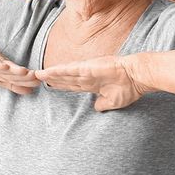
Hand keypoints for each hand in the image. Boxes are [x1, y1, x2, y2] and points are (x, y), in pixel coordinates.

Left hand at [35, 55, 151, 110]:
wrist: (136, 77)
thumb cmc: (128, 88)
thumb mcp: (112, 101)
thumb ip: (102, 104)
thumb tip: (95, 107)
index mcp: (93, 84)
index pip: (73, 85)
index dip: (61, 85)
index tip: (50, 86)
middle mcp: (87, 76)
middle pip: (65, 79)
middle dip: (52, 79)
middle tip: (37, 78)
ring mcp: (86, 71)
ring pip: (64, 73)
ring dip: (50, 74)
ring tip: (37, 74)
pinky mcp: (87, 67)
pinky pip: (69, 70)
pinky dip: (58, 70)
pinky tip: (48, 71)